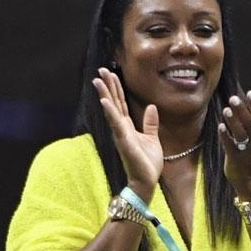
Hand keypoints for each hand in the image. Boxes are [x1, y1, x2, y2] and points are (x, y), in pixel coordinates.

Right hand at [93, 67, 162, 198]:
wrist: (147, 180)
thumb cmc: (147, 162)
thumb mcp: (152, 138)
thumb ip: (150, 123)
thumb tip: (152, 107)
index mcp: (127, 126)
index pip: (120, 103)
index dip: (116, 88)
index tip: (111, 73)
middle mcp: (121, 128)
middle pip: (113, 102)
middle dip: (108, 86)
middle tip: (101, 70)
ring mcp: (121, 134)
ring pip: (112, 110)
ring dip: (105, 95)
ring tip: (98, 80)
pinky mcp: (124, 141)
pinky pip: (116, 124)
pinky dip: (111, 112)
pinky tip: (105, 101)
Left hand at [219, 90, 250, 196]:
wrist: (249, 177)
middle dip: (243, 111)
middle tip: (233, 98)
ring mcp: (245, 150)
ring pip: (241, 135)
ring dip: (234, 122)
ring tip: (226, 110)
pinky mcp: (235, 158)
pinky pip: (230, 146)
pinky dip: (226, 137)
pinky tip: (220, 127)